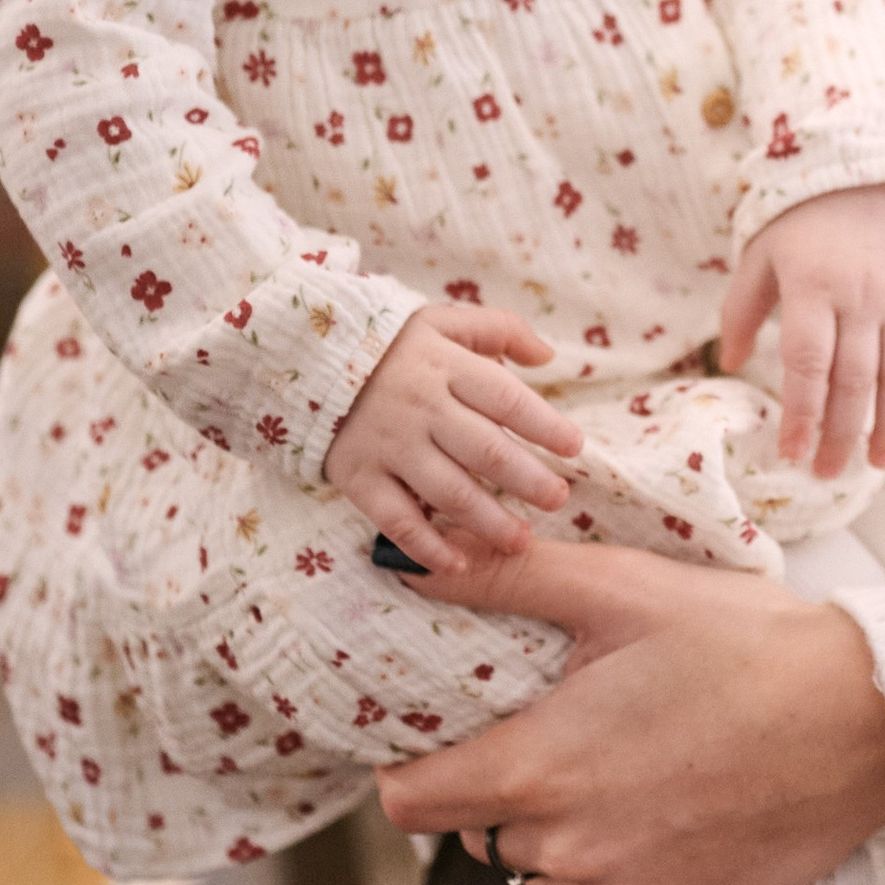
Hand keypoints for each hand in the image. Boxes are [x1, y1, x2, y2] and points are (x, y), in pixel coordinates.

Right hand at [324, 303, 584, 575]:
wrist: (309, 358)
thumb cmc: (395, 345)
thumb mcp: (445, 321)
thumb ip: (501, 329)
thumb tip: (548, 356)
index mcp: (447, 367)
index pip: (506, 399)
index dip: (544, 425)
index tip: (575, 448)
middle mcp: (421, 407)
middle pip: (486, 451)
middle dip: (529, 480)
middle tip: (559, 501)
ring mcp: (389, 445)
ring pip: (449, 491)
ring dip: (490, 521)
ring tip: (522, 539)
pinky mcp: (359, 477)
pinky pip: (397, 519)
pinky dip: (428, 546)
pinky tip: (459, 562)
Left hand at [376, 533, 884, 884]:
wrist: (869, 719)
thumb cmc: (745, 644)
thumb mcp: (622, 591)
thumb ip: (509, 578)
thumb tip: (412, 558)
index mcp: (540, 769)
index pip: (411, 805)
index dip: (409, 770)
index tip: (436, 740)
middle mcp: (571, 848)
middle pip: (480, 837)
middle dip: (499, 790)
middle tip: (556, 727)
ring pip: (548, 869)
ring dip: (563, 824)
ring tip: (624, 754)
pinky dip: (629, 848)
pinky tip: (679, 789)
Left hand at [717, 182, 884, 480]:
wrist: (861, 167)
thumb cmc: (799, 219)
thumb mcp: (759, 255)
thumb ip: (742, 310)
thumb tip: (733, 363)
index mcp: (813, 288)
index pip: (807, 365)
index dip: (802, 414)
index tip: (792, 453)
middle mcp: (861, 296)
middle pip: (855, 380)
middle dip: (842, 434)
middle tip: (829, 472)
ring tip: (878, 462)